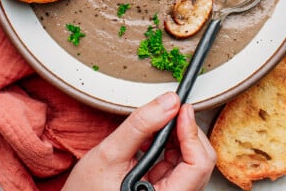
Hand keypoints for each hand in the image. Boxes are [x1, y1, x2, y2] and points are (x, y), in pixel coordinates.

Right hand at [62, 92, 215, 190]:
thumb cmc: (86, 190)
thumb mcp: (109, 154)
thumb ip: (140, 126)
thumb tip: (169, 103)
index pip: (197, 166)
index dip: (191, 133)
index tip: (181, 109)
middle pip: (199, 162)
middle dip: (185, 132)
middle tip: (169, 111)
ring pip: (191, 161)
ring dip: (176, 137)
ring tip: (153, 127)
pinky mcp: (165, 189)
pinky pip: (178, 165)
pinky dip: (168, 146)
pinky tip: (150, 139)